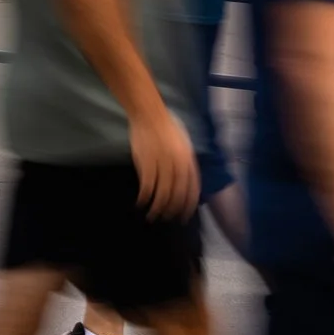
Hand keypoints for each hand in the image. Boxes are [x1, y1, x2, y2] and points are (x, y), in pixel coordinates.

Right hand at [129, 106, 199, 220]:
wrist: (150, 115)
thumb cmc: (168, 128)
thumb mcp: (185, 146)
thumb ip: (186, 165)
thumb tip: (185, 185)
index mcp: (190, 162)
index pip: (192, 191)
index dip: (188, 207)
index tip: (183, 217)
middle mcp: (179, 166)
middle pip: (177, 196)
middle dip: (172, 211)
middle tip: (166, 219)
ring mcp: (163, 165)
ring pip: (162, 194)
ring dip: (157, 209)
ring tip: (152, 216)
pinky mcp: (146, 163)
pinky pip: (147, 186)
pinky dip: (144, 198)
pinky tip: (140, 203)